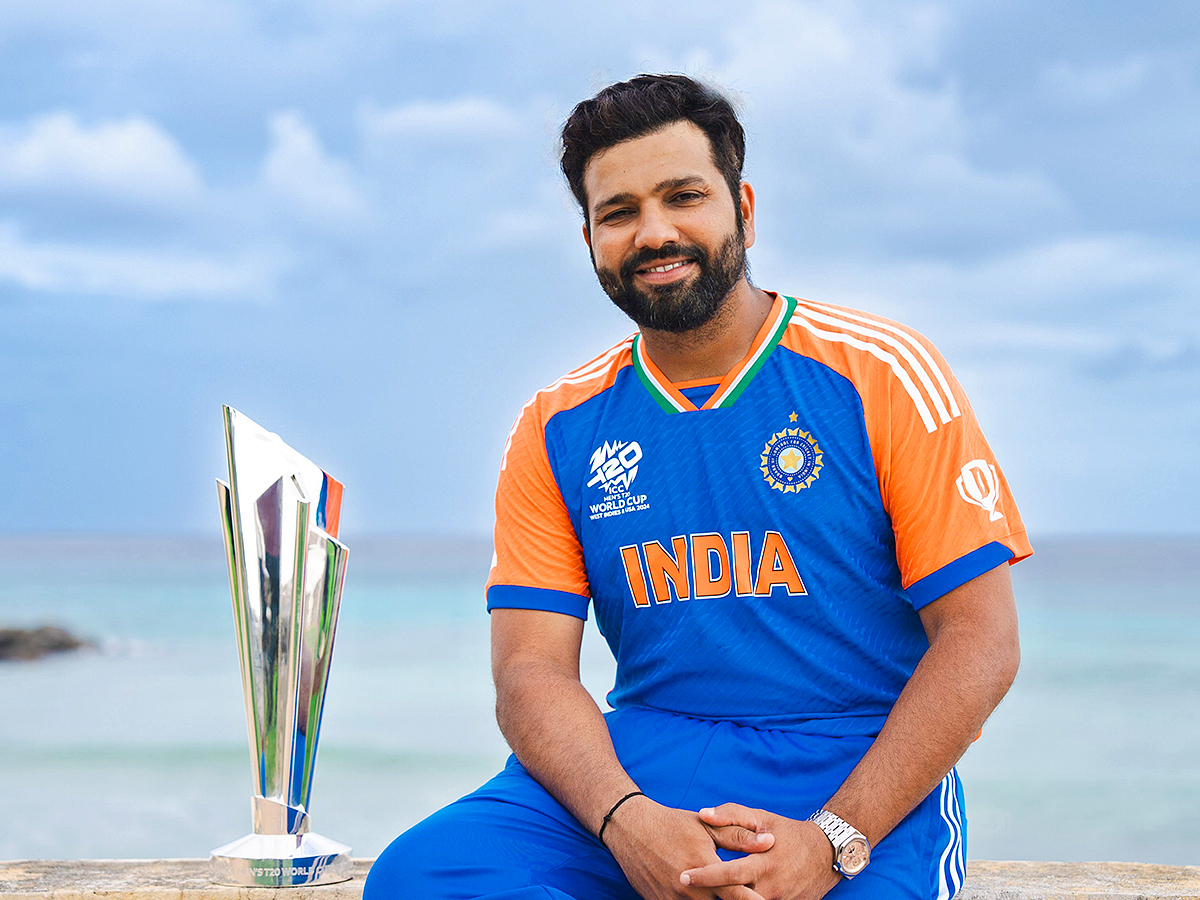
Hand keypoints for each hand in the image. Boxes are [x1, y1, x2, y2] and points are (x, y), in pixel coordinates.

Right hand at [603, 797, 775, 899]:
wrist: (631, 829)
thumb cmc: (672, 825)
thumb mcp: (706, 827)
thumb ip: (739, 837)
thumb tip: (769, 841)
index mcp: (704, 866)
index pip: (737, 894)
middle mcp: (689, 889)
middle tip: (752, 898)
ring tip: (719, 896)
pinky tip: (703, 897)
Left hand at [679, 804, 840, 899]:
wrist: (827, 853)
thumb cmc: (789, 832)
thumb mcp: (763, 818)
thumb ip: (732, 815)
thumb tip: (704, 813)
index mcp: (763, 862)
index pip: (728, 873)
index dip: (705, 876)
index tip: (684, 876)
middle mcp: (770, 886)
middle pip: (734, 897)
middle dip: (711, 895)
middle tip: (685, 888)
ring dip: (728, 899)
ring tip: (705, 893)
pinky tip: (731, 896)